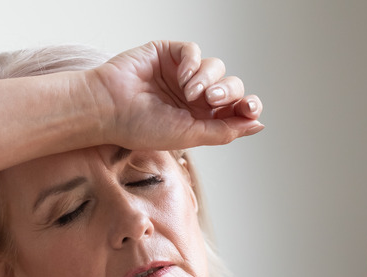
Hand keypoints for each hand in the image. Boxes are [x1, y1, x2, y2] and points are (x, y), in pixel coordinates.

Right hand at [88, 40, 263, 149]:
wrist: (109, 109)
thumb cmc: (141, 127)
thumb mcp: (190, 135)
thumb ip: (225, 131)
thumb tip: (258, 125)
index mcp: (200, 118)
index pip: (234, 108)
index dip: (247, 106)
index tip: (250, 108)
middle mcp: (193, 96)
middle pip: (229, 86)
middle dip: (227, 92)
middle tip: (211, 100)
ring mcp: (181, 73)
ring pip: (215, 67)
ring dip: (207, 79)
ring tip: (190, 92)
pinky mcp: (168, 54)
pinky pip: (194, 51)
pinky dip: (193, 63)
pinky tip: (182, 77)